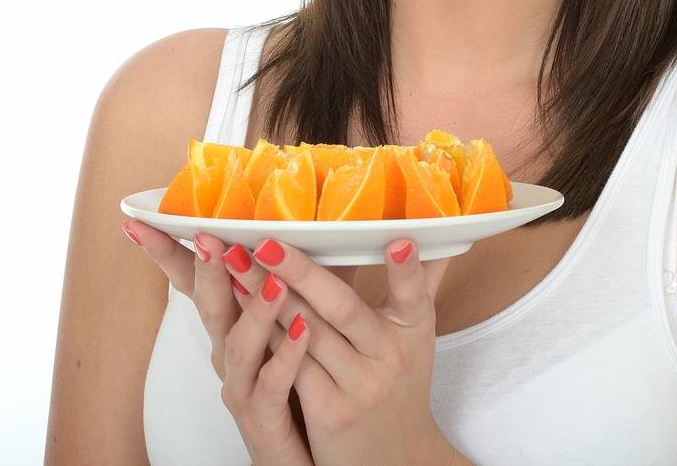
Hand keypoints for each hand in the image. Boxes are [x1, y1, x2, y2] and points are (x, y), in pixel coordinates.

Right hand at [125, 219, 315, 465]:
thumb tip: (312, 225)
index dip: (169, 253)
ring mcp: (241, 387)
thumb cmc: (296, 385)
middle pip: (209, 307)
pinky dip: (285, 358)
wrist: (302, 457)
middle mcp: (226, 355)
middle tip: (206, 238)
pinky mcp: (263, 420)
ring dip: (254, 311)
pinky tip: (303, 332)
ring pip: (238, 346)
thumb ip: (294, 281)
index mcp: (229, 327)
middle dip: (206, 271)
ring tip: (271, 281)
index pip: (193, 282)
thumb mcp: (292, 322)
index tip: (143, 221)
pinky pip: (271, 386)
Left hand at [222, 234, 458, 465]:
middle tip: (266, 242)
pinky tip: (243, 312)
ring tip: (238, 266)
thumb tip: (439, 233)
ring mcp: (359, 388)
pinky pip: (293, 368)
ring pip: (308, 334)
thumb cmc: (401, 385)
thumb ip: (421, 284)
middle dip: (300, 271)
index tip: (397, 240)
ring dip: (268, 297)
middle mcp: (389, 358)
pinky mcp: (330, 413)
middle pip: (342, 308)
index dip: (407, 270)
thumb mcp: (417, 337)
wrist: (396, 460)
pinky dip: (269, 337)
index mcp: (413, 331)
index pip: (413, 294)